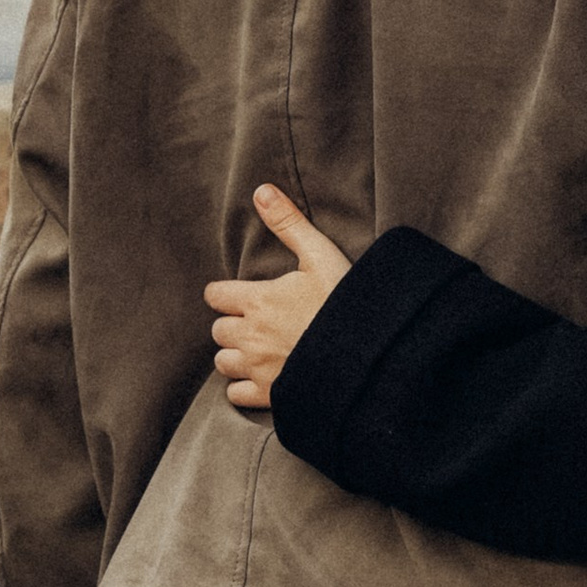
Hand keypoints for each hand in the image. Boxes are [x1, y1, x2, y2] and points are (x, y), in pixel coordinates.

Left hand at [206, 185, 353, 408]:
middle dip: (232, 324)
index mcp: (258, 300)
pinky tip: (262, 378)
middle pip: (218, 329)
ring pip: (223, 362)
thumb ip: (289, 223)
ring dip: (235, 355)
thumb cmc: (348, 302)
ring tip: (257, 349)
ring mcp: (259, 368)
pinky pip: (236, 395)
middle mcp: (251, 335)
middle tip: (256, 321)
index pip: (216, 295)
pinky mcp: (271, 396)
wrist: (370, 353)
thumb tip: (261, 191)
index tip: (240, 294)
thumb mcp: (321, 255)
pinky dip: (243, 388)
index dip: (225, 293)